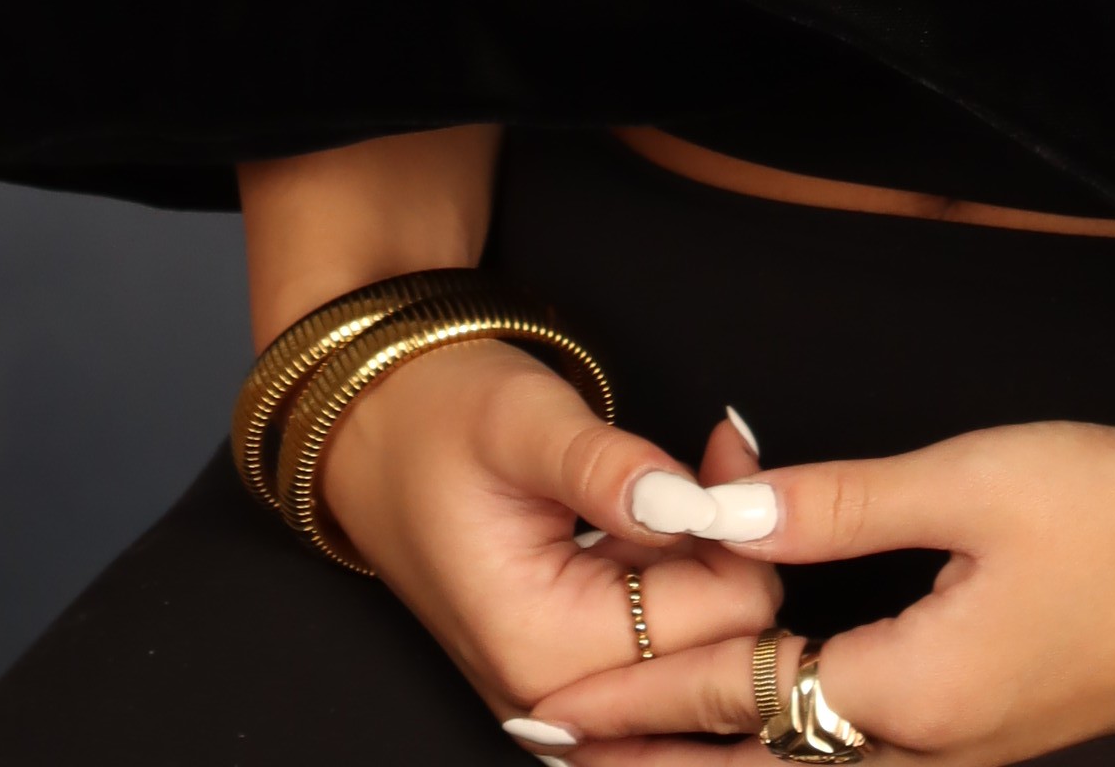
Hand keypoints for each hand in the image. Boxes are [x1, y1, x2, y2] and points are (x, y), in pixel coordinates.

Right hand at [317, 350, 782, 713]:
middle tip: (720, 454)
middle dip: (737, 551)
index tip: (726, 453)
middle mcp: (557, 696)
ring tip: (696, 470)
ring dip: (714, 562)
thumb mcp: (522, 420)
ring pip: (700, 647)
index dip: (740, 534)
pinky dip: (686, 576)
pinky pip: (665, 642)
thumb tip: (687, 501)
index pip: (713, 624)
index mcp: (544, 648)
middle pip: (718, 651)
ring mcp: (565, 692)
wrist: (374, 430)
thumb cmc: (437, 418)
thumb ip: (605, 468)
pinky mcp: (574, 669)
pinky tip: (673, 508)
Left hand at [506, 359, 1114, 765]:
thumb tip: (719, 506)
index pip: (741, 701)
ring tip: (635, 736)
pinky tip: (772, 706)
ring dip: (721, 742)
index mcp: (912, 692)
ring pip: (814, 755)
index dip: (637, 701)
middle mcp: (932, 743)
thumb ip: (841, 500)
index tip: (546, 709)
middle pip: (766, 754)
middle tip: (555, 738)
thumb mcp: (975, 480)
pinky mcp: (1002, 721)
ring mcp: (972, 743)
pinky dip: (792, 726)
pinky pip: (865, 739)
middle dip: (658, 747)